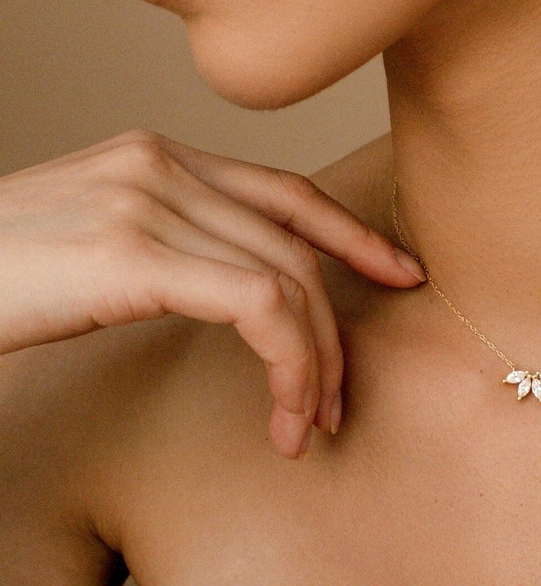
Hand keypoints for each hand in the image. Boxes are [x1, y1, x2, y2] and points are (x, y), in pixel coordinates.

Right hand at [0, 130, 424, 457]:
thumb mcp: (94, 254)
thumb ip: (170, 251)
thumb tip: (240, 292)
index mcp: (154, 158)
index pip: (283, 191)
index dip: (351, 234)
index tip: (400, 272)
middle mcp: (158, 163)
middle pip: (294, 243)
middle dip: (335, 326)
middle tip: (339, 399)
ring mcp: (146, 199)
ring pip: (287, 279)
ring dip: (314, 363)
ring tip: (306, 428)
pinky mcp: (132, 251)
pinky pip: (257, 305)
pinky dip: (288, 364)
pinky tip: (283, 415)